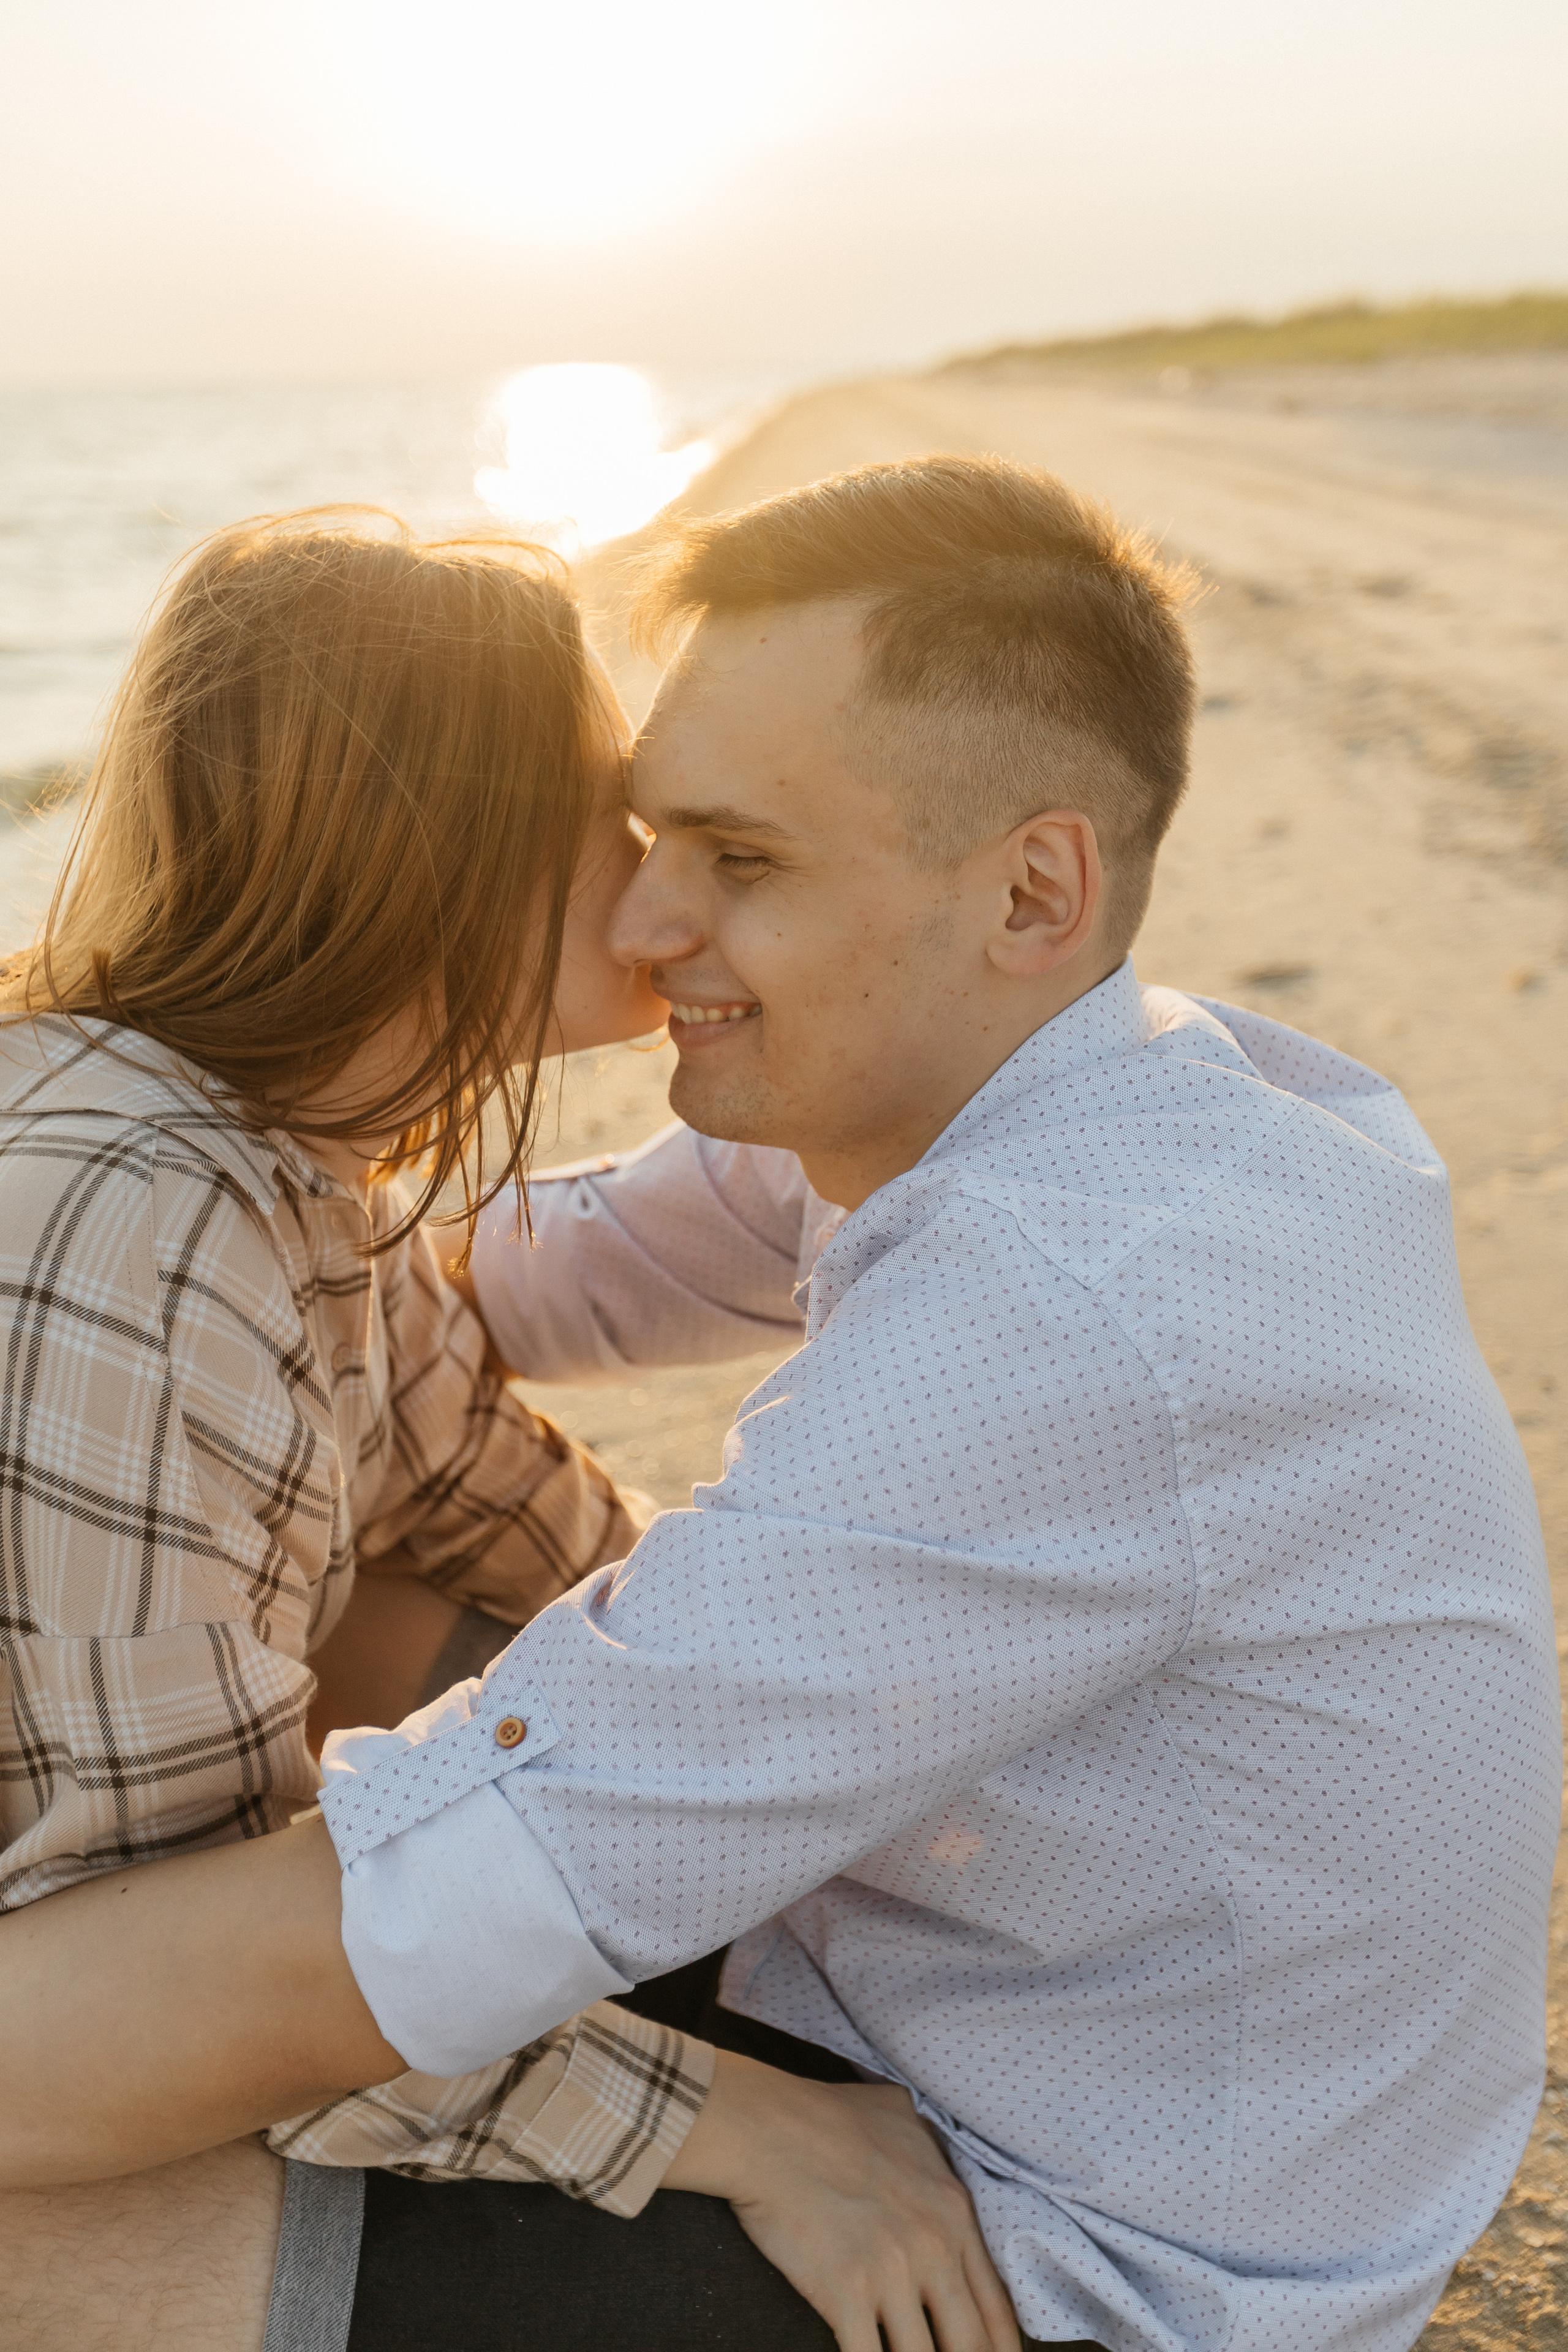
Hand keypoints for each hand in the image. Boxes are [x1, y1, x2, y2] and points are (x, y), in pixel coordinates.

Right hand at [663, 2049, 1020, 2351]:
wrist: (768, 2127)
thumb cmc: (828, 2115)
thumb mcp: (901, 2115)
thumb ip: (930, 2146)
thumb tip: (932, 2150)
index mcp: (954, 2211)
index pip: (997, 2306)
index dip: (998, 2349)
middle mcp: (934, 2247)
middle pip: (970, 2343)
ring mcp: (892, 2273)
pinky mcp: (846, 2295)